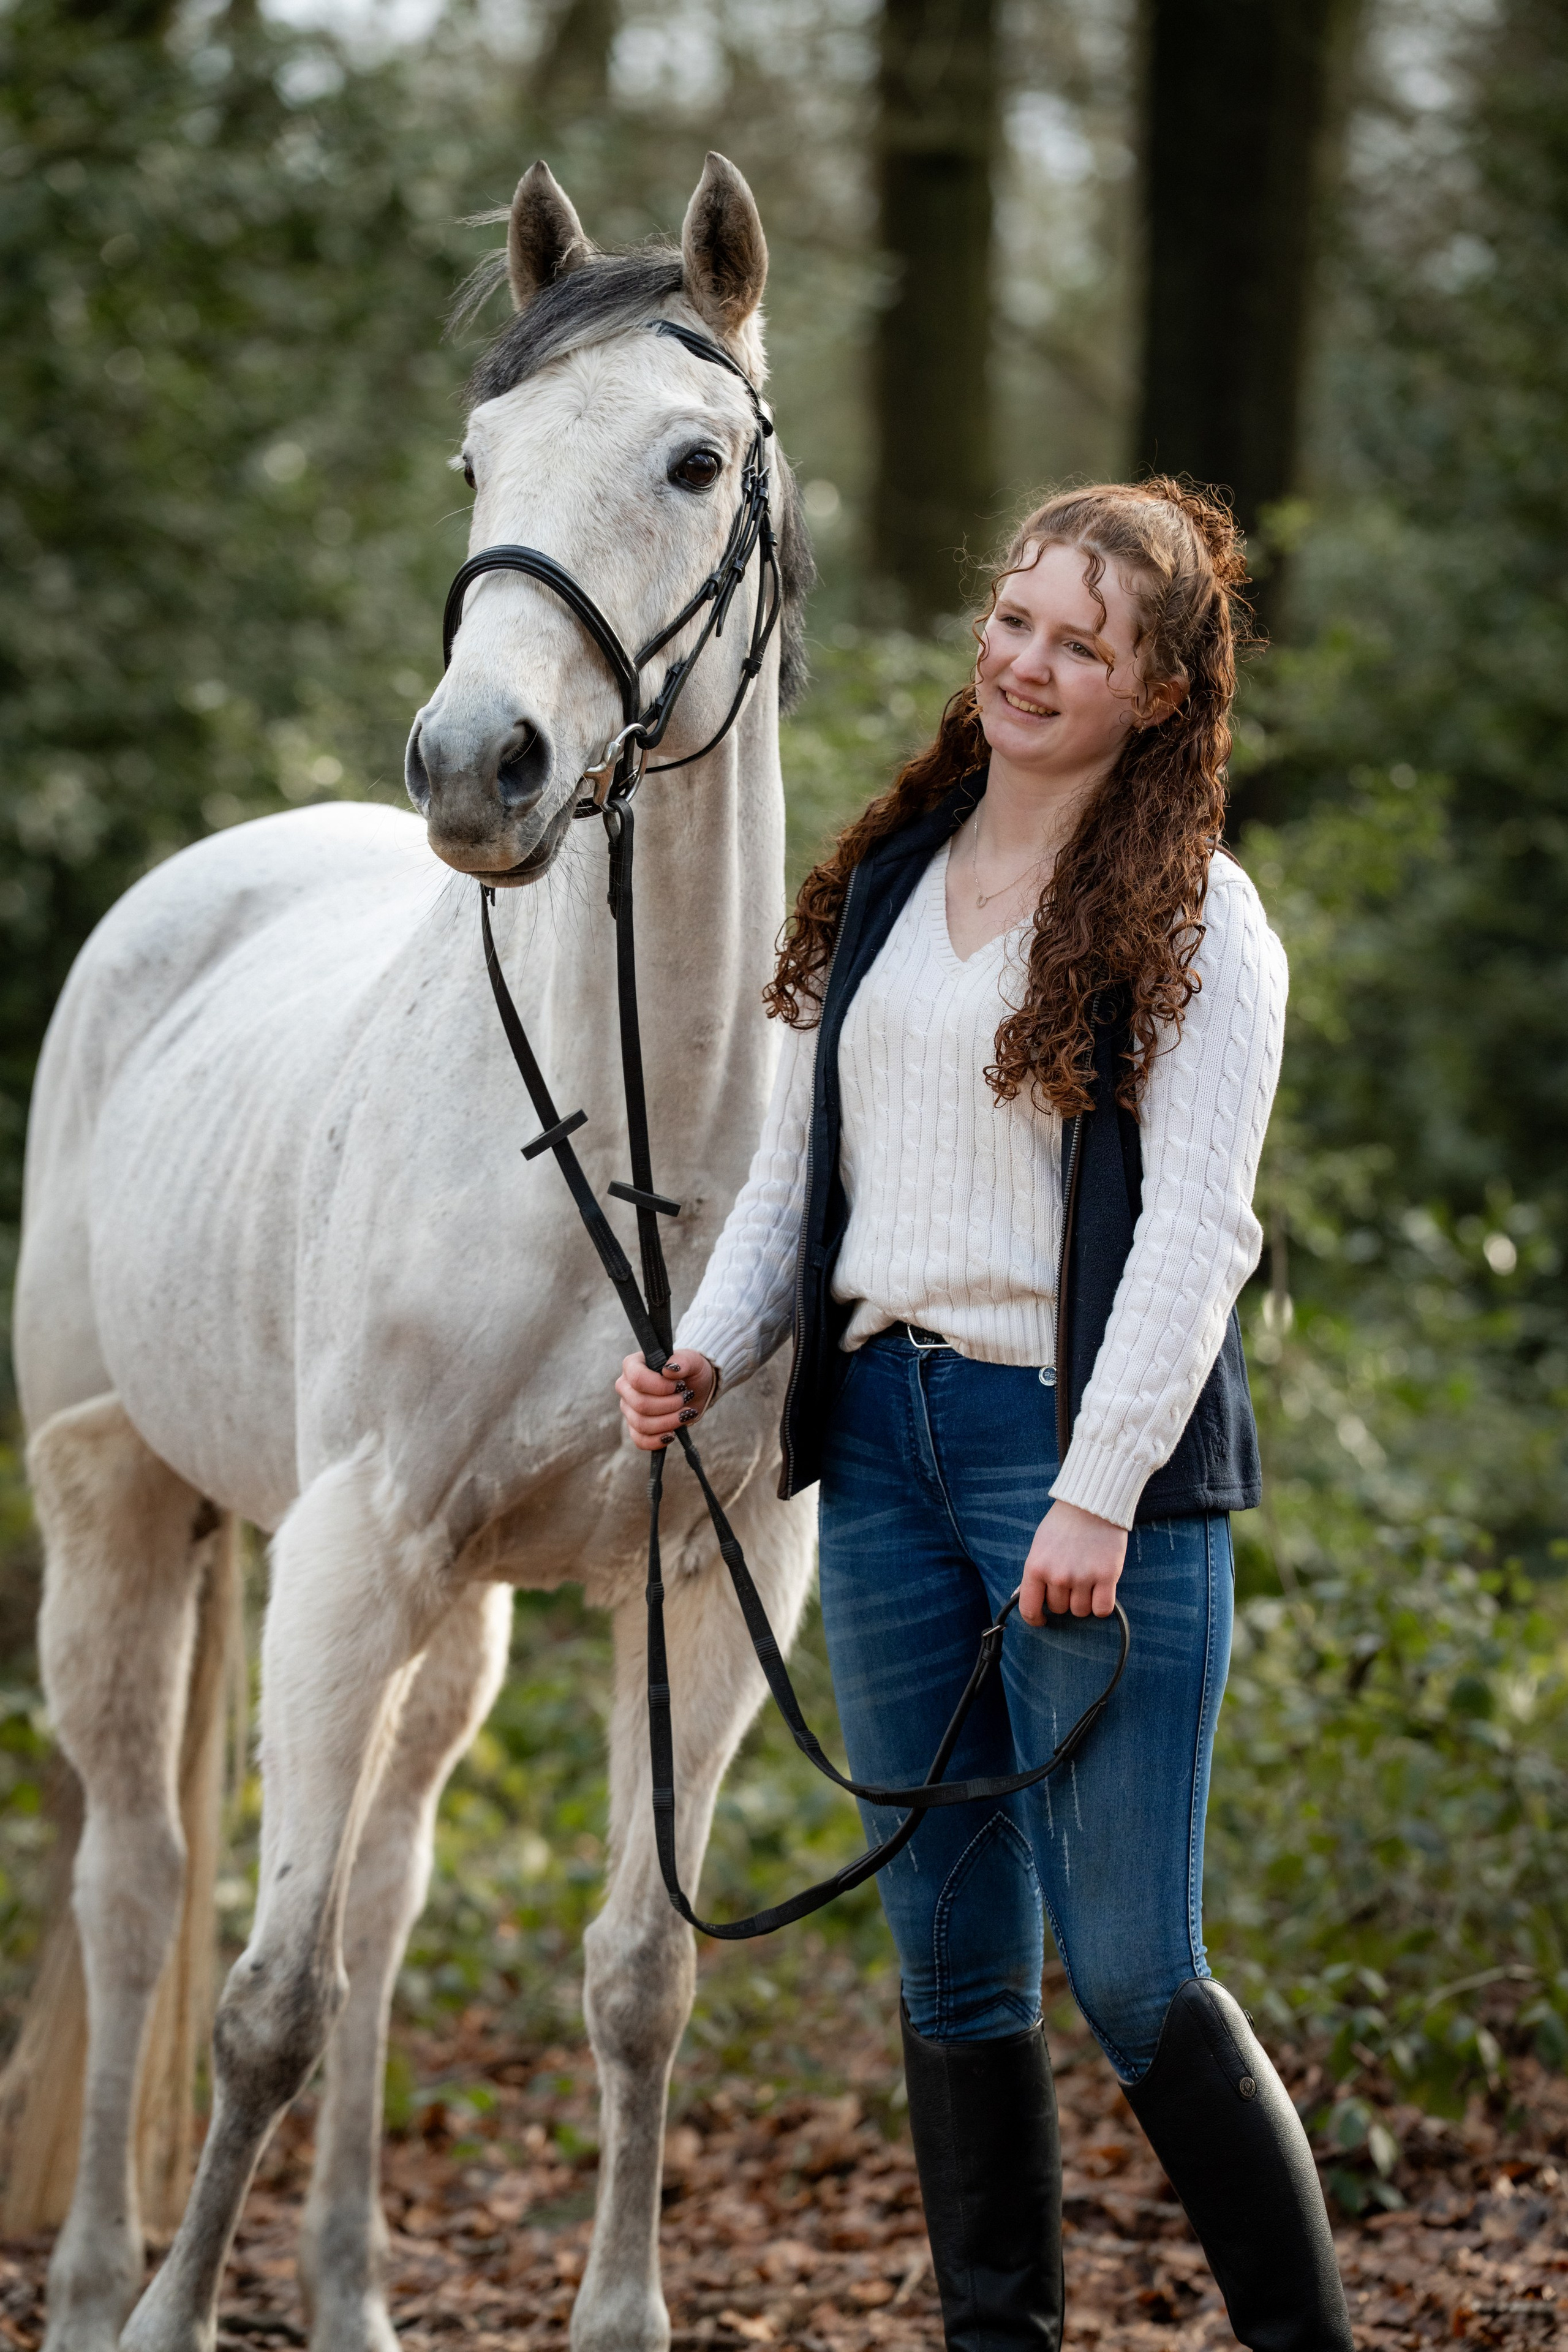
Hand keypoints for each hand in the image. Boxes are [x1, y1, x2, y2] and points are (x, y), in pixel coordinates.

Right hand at [616, 1350, 717, 1451]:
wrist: (692, 1389)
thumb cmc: (688, 1371)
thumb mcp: (692, 1360)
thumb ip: (683, 1360)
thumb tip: (670, 1369)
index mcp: (633, 1365)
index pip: (637, 1378)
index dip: (660, 1386)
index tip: (680, 1386)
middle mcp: (626, 1387)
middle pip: (640, 1404)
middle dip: (669, 1405)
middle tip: (686, 1398)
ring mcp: (628, 1409)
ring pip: (641, 1424)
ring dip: (668, 1422)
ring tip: (685, 1414)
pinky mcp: (635, 1427)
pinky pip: (640, 1440)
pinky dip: (657, 1440)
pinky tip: (672, 1434)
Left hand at [1019, 1500, 1126, 1622]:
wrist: (1092, 1503)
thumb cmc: (1064, 1523)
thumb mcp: (1039, 1545)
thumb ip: (1036, 1573)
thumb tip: (1030, 1598)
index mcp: (1036, 1567)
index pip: (1029, 1608)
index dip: (1035, 1619)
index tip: (1042, 1619)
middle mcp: (1058, 1576)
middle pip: (1059, 1609)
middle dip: (1064, 1599)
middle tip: (1071, 1580)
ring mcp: (1083, 1577)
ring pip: (1081, 1611)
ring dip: (1084, 1601)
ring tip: (1087, 1579)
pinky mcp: (1107, 1576)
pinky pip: (1102, 1609)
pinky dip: (1102, 1606)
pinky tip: (1101, 1591)